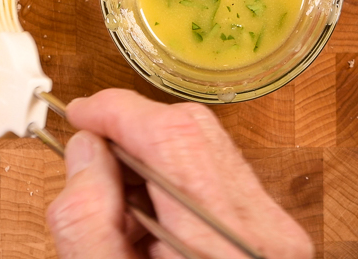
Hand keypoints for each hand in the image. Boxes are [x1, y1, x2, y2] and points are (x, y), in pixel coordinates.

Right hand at [46, 89, 313, 258]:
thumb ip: (88, 220)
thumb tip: (86, 150)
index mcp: (228, 247)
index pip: (176, 137)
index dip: (120, 113)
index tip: (80, 115)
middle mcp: (267, 233)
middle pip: (194, 134)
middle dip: (132, 134)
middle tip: (89, 165)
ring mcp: (277, 235)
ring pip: (204, 151)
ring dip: (149, 161)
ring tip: (117, 212)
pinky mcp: (271, 238)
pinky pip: (214, 181)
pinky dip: (170, 186)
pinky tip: (146, 225)